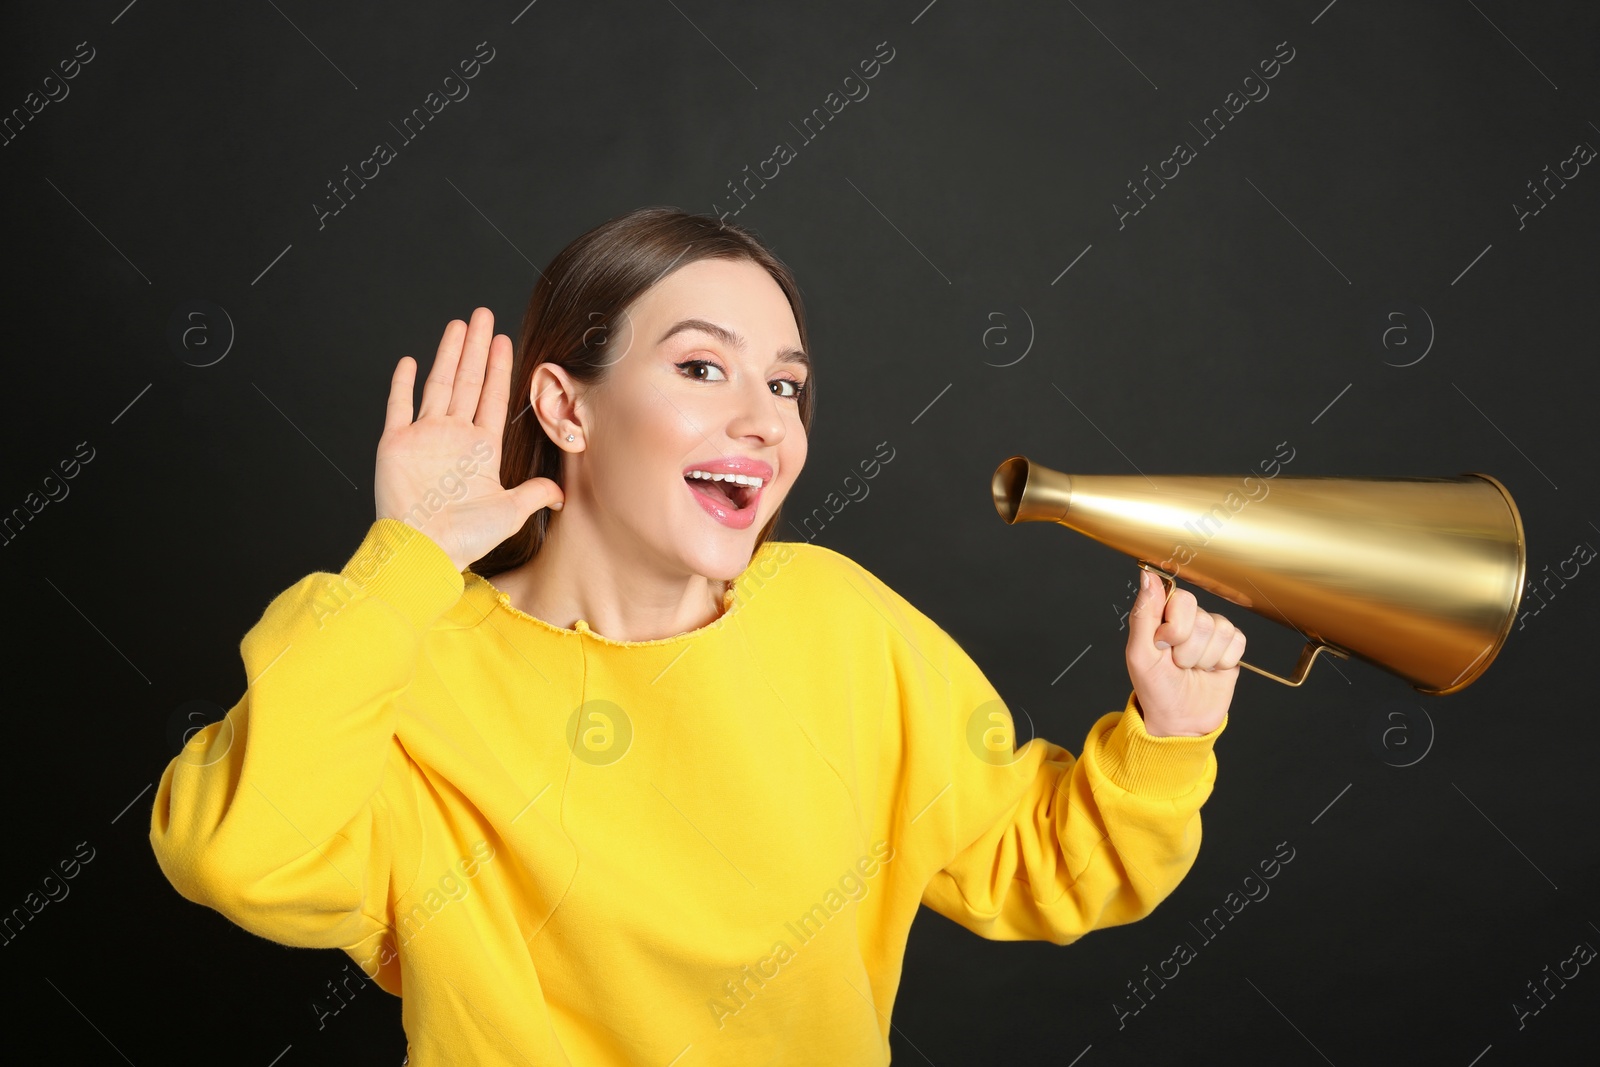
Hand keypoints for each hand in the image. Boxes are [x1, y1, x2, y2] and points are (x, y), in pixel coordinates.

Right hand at [375, 307, 563, 571]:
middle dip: (476, 348)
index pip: (492, 397)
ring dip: (448, 354)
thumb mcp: (510, 512)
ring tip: (458, 325)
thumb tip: (561, 492)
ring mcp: (424, 438)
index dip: (498, 369)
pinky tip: (410, 361)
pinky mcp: (395, 444)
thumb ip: (534, 493)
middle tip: (483, 316)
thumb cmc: (464, 538)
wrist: (423, 551)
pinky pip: (398, 406)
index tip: (505, 341)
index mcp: (480, 449)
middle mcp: (453, 437)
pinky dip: (402, 384)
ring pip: (439, 384)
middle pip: (467, 381)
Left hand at [1124, 568, 1242, 736]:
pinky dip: (1223, 662)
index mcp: (1163, 615)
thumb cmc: (1155, 688)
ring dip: (1204, 659)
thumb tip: (1147, 575)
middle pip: (1204, 618)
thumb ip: (1143, 614)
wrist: (1180, 721)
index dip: (1175, 627)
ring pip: (1221, 630)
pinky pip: (1237, 641)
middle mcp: (1189, 619)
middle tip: (1177, 663)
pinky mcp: (1231, 647)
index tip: (1163, 645)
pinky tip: (1210, 671)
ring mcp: (1211, 632)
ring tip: (1191, 669)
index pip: (1181, 599)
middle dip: (1188, 649)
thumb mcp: (1140, 654)